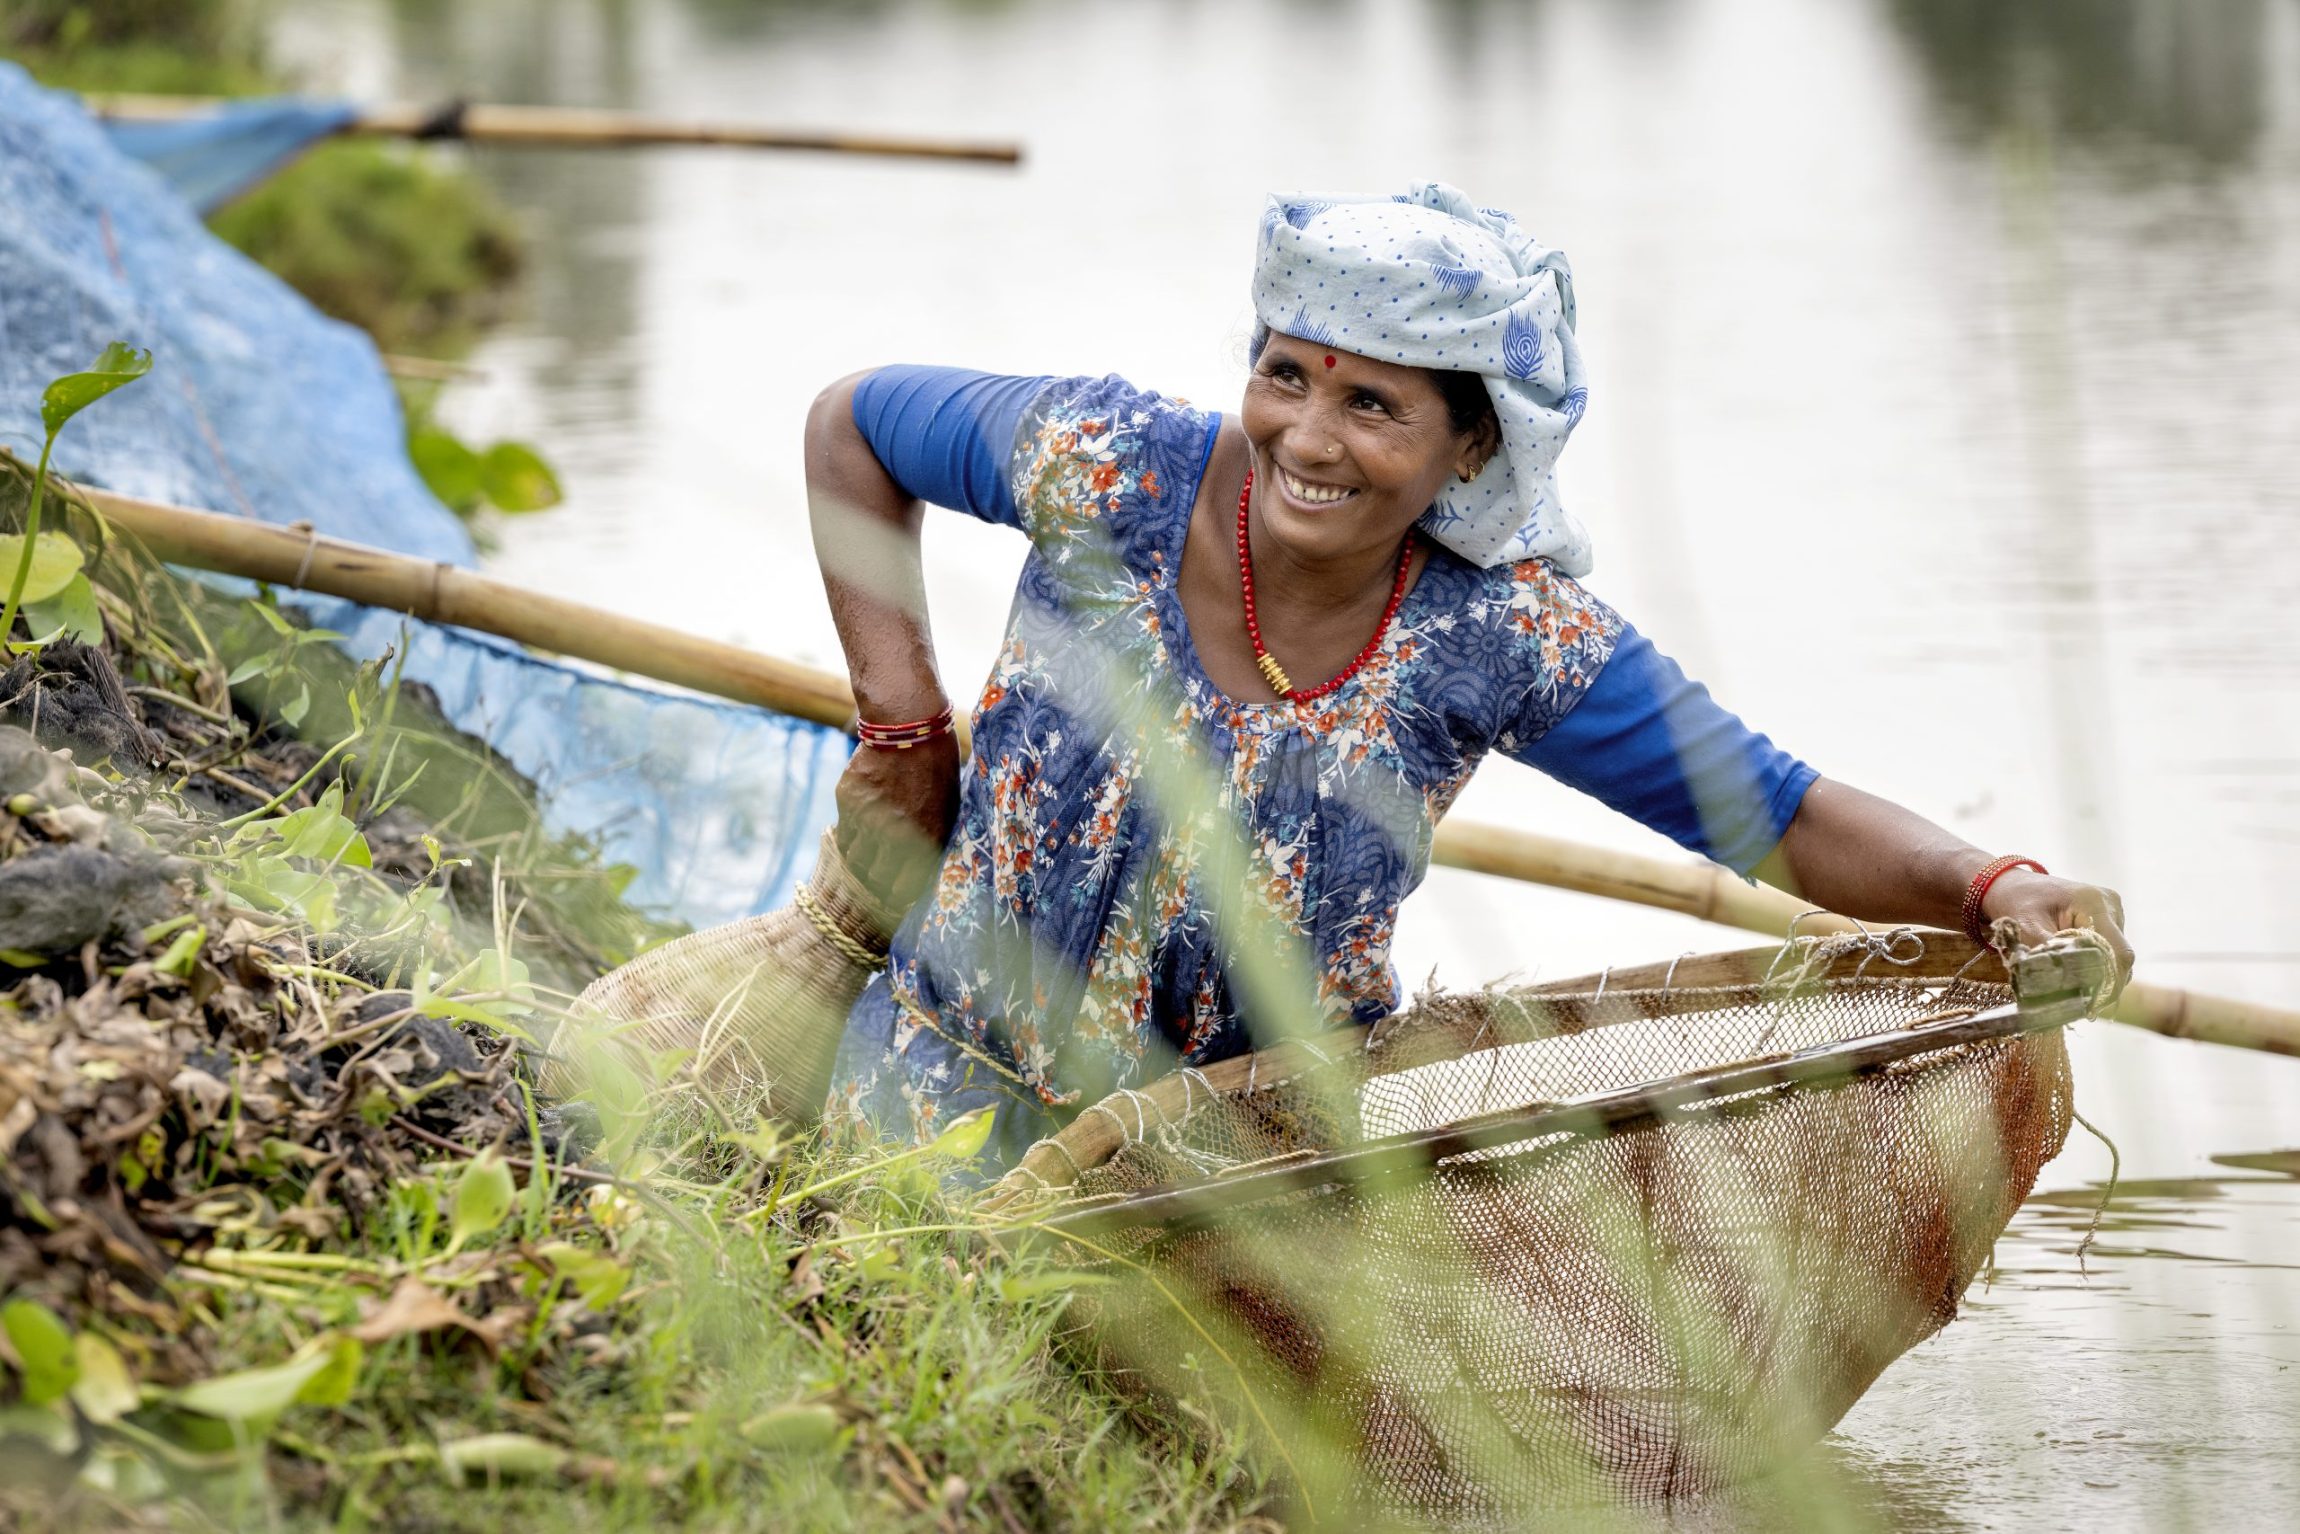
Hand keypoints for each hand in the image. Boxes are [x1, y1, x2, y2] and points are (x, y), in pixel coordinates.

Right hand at [832, 732, 961, 915]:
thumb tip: (921, 869)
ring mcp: (867, 819)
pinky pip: (844, 835)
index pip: (905, 889)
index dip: (899, 899)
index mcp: (927, 837)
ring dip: (860, 866)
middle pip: (876, 881)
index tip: (897, 901)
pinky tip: (860, 834)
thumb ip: (933, 838)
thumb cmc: (936, 765)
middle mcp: (895, 834)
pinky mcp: (847, 803)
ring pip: (855, 861)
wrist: (907, 725)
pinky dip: (850, 840)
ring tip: (867, 861)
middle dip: (877, 887)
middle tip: (878, 885)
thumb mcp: (947, 805)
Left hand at [1982, 869, 2134, 996]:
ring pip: (2117, 953)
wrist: (2012, 885)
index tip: (2095, 1003)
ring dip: (2101, 972)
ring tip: (2079, 990)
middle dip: (2106, 981)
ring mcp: (2113, 910)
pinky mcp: (2108, 917)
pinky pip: (2110, 946)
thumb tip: (2064, 984)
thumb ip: (2048, 953)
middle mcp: (2111, 904)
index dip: (2111, 980)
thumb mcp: (2026, 928)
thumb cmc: (2016, 903)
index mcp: (2094, 903)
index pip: (2118, 950)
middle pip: (2121, 955)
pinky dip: (2097, 962)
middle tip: (2086, 1006)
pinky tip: (2080, 974)